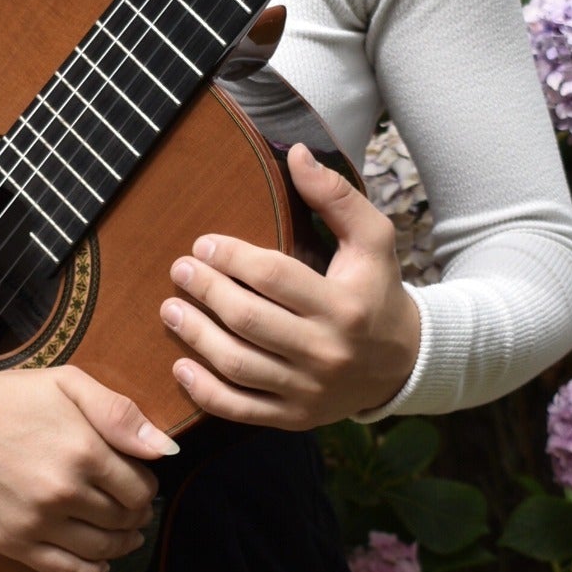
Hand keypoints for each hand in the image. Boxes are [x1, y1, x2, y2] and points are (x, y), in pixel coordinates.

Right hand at [0, 366, 174, 571]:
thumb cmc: (10, 398)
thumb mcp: (68, 383)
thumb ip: (119, 413)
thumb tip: (165, 449)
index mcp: (84, 449)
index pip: (140, 487)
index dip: (146, 486)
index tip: (138, 480)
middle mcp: (64, 491)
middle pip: (124, 519)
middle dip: (135, 514)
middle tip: (130, 506)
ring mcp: (37, 522)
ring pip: (102, 550)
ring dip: (121, 544)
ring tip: (122, 533)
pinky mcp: (13, 544)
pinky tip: (99, 561)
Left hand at [160, 142, 421, 429]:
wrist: (402, 364)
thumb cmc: (378, 290)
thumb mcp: (373, 238)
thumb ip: (335, 195)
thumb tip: (295, 153)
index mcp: (344, 305)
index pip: (275, 277)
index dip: (232, 257)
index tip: (203, 243)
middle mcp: (326, 351)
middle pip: (249, 321)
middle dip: (206, 292)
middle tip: (180, 270)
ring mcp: (308, 390)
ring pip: (238, 365)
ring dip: (196, 336)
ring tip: (169, 309)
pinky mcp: (294, 418)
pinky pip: (240, 409)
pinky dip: (205, 391)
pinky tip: (181, 365)